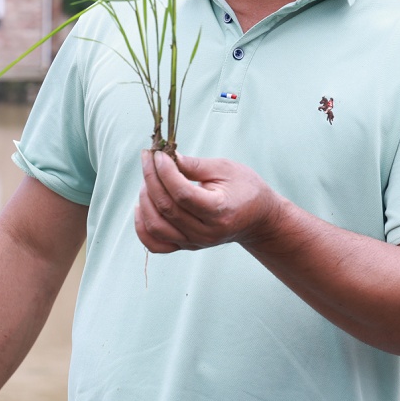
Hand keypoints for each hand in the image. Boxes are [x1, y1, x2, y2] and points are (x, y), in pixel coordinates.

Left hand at [134, 149, 282, 252]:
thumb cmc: (245, 188)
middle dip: (151, 178)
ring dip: (145, 199)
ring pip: (156, 226)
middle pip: (166, 207)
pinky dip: (142, 227)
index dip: (165, 172)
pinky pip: (155, 244)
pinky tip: (142, 206)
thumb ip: (195, 165)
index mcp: (219, 211)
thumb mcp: (226, 169)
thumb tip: (167, 157)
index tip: (158, 153)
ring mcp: (194, 242)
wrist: (257, 218)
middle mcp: (205, 232)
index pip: (182, 194)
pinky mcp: (186, 246)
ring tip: (148, 178)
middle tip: (148, 158)